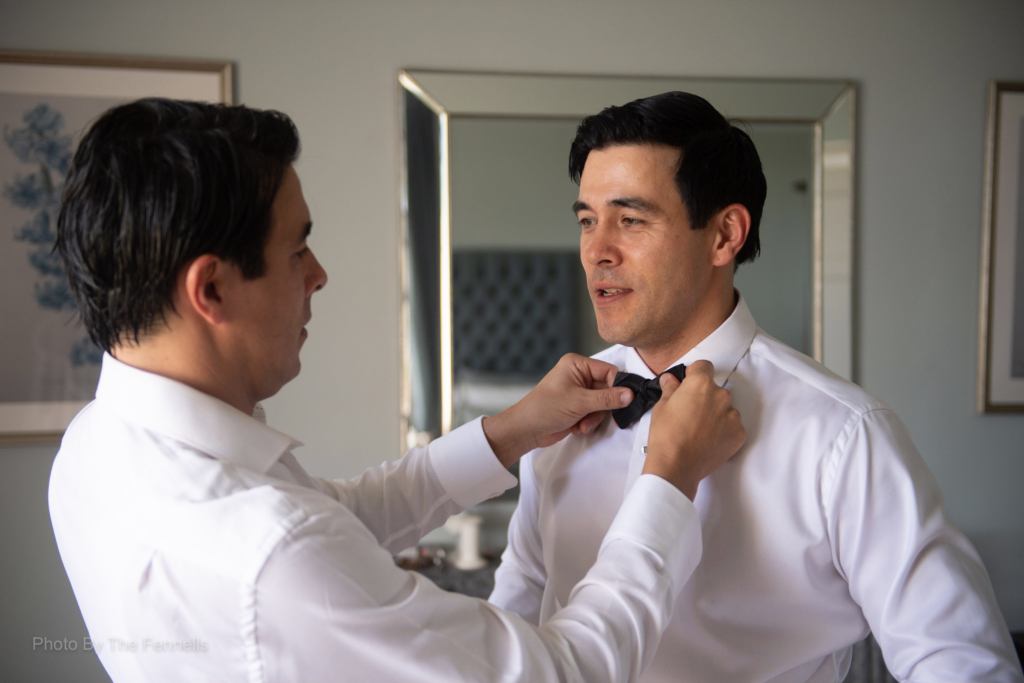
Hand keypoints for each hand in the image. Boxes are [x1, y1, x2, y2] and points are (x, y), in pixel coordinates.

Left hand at [482, 354, 633, 467]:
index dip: (618, 386)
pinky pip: (595, 413)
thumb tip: (629, 394)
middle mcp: (579, 375)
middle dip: (603, 407)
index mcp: (577, 364)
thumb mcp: (579, 402)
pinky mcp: (578, 406)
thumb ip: (607, 399)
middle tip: (600, 416)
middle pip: (608, 389)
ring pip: (603, 404)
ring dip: (595, 417)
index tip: (625, 400)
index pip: (609, 371)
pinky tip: (578, 427)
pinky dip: (590, 422)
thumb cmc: (544, 408)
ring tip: (583, 424)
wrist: (526, 430)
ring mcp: (579, 392)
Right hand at [642, 360, 745, 499]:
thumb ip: (671, 389)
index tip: (688, 384)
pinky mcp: (739, 434)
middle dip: (704, 397)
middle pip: (715, 389)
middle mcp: (721, 395)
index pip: (704, 366)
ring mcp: (733, 416)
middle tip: (690, 413)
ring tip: (699, 430)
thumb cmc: (666, 435)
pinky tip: (708, 440)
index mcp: (701, 384)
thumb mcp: (662, 407)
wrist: (676, 466)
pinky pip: (732, 426)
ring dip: (715, 414)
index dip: (694, 374)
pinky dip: (723, 430)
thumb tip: (671, 380)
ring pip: (725, 408)